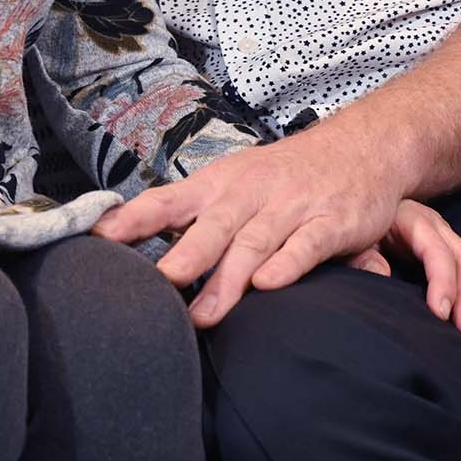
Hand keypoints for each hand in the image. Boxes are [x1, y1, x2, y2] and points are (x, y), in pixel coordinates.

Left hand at [93, 123, 460, 332]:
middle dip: (184, 257)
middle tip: (158, 288)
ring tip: (204, 315)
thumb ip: (190, 215)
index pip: (168, 200)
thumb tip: (127, 243)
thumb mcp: (233, 183)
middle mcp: (250, 192)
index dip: (134, 220)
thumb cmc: (284, 175)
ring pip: (253, 242)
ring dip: (228, 279)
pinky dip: (287, 264)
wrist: (362, 146)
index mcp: (219, 183)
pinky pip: (306, 245)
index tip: (98, 239)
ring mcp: (291, 206)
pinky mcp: (331, 222)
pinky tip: (269, 285)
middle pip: (212, 227)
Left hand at [352, 199, 460, 335]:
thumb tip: (383, 275)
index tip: (441, 314)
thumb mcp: (353, 240)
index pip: (436, 251)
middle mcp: (435, 225)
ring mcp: (445, 235)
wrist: (359, 207)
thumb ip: (363, 257)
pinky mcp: (448, 249)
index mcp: (412, 219)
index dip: (443, 282)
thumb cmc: (355, 227)